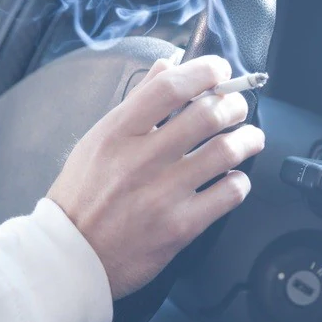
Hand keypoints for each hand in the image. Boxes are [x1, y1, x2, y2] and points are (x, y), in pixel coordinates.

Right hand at [47, 55, 264, 298]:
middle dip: (234, 104)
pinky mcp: (180, 226)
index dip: (205, 71)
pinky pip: (228, 194)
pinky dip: (240, 181)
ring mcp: (162, 194)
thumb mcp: (98, 140)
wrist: (72, 255)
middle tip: (237, 107)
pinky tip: (234, 178)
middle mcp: (141, 160)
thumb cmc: (83, 196)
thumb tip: (169, 66)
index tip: (219, 71)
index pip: (171, 87)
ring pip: (226, 151)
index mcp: (117, 133)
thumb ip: (138, 102)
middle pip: (208, 114)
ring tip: (249, 138)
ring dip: (247, 139)